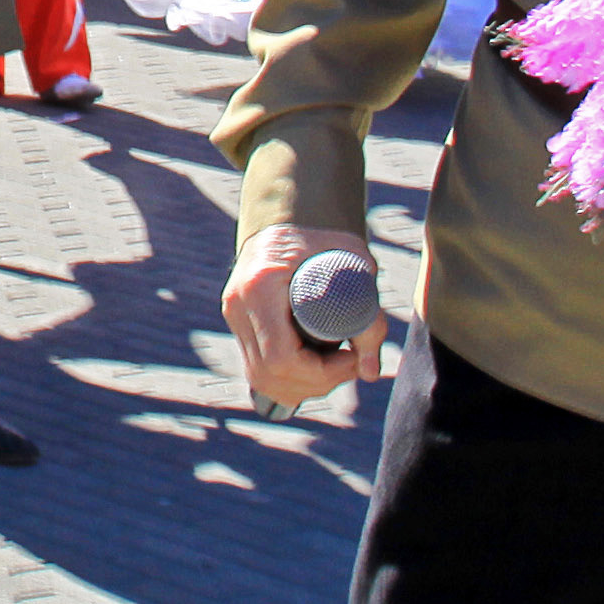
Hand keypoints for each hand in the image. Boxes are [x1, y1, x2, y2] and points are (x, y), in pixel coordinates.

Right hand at [222, 223, 379, 412]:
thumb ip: (369, 315)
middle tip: (350, 363)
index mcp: (260, 286)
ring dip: (302, 386)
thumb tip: (370, 372)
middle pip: (269, 375)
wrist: (289, 216)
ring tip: (335, 366)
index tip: (351, 357)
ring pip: (260, 379)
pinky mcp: (238, 323)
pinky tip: (314, 369)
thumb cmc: (324, 236)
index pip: (281, 357)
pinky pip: (257, 370)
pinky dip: (288, 380)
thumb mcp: (355, 265)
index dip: (320, 372)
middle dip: (315, 383)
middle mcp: (238, 304)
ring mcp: (234, 315)